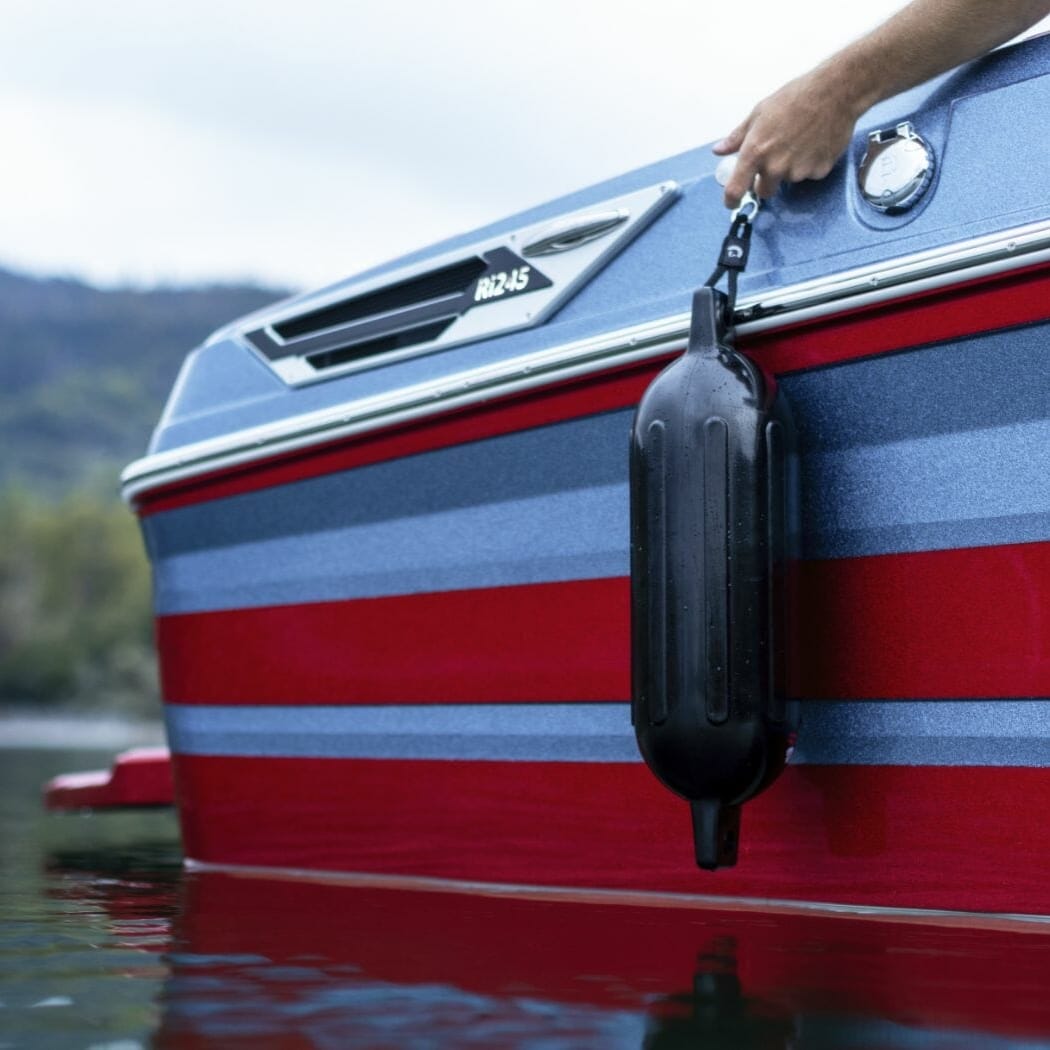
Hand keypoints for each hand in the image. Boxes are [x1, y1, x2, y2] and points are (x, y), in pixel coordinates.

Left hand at [712, 68, 861, 207]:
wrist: (835, 91)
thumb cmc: (795, 97)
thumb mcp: (759, 113)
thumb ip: (737, 137)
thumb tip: (719, 150)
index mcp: (755, 152)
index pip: (736, 189)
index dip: (731, 200)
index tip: (731, 202)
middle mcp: (775, 166)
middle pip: (764, 191)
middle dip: (766, 180)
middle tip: (776, 157)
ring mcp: (798, 171)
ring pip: (787, 181)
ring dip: (789, 169)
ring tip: (799, 142)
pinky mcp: (819, 171)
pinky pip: (809, 175)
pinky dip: (809, 164)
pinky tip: (814, 143)